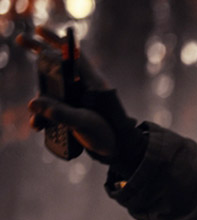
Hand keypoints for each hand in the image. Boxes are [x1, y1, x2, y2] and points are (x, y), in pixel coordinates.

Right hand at [17, 26, 117, 159]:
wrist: (115, 152)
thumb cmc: (106, 135)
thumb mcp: (83, 123)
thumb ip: (60, 113)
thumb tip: (34, 104)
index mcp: (90, 84)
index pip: (73, 55)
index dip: (56, 41)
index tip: (39, 30)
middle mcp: (82, 88)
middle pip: (58, 67)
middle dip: (40, 59)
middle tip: (21, 41)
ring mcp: (76, 100)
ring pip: (51, 90)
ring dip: (39, 101)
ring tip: (36, 123)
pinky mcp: (72, 111)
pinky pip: (53, 107)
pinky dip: (43, 115)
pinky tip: (38, 127)